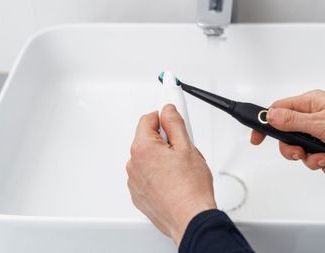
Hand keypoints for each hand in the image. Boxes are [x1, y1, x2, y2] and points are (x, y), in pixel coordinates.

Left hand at [126, 104, 215, 245]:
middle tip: (183, 147)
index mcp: (143, 148)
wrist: (190, 219)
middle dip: (164, 139)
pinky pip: (147, 176)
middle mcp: (134, 164)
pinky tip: (174, 181)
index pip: (148, 120)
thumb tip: (168, 111)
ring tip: (181, 169)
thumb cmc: (190, 188)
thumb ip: (175, 124)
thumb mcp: (188, 147)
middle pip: (147, 140)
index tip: (168, 105)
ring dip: (161, 158)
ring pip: (148, 159)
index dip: (162, 114)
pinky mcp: (139, 195)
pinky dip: (158, 174)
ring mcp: (135, 181)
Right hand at [251, 90, 324, 174]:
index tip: (257, 139)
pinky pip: (322, 157)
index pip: (278, 111)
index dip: (265, 125)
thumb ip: (293, 121)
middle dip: (295, 150)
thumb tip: (270, 115)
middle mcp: (316, 116)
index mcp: (309, 104)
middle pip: (290, 135)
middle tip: (302, 154)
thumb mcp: (322, 123)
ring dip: (314, 159)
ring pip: (306, 150)